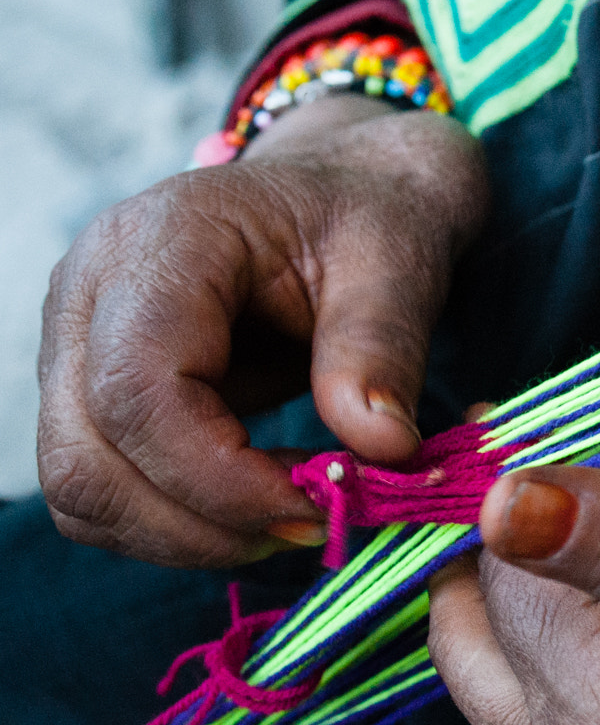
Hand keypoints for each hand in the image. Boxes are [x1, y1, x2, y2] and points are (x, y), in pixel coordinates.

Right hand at [38, 94, 488, 565]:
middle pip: (87, 456)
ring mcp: (74, 342)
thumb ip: (384, 347)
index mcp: (159, 243)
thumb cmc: (372, 217)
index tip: (317, 506)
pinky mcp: (92, 386)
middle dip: (202, 522)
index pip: (138, 392)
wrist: (348, 191)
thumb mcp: (400, 263)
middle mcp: (87, 292)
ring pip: (82, 488)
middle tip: (312, 523)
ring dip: (188, 533)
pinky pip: (104, 487)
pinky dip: (177, 522)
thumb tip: (382, 447)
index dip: (219, 478)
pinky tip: (260, 500)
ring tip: (293, 512)